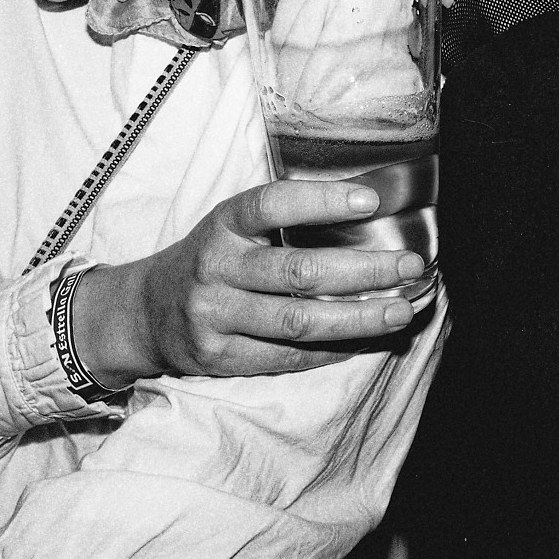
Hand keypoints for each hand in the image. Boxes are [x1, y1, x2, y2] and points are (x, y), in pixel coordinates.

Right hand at [70, 179, 425, 385]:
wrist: (147, 312)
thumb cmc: (212, 259)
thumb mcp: (233, 227)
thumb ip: (283, 221)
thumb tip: (369, 217)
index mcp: (224, 224)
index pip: (272, 204)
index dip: (322, 201)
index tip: (372, 201)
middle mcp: (215, 267)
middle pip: (299, 271)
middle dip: (364, 270)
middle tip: (411, 266)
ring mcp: (214, 316)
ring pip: (299, 321)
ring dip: (360, 317)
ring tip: (402, 311)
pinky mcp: (219, 357)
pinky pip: (287, 357)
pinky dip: (334, 350)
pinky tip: (369, 340)